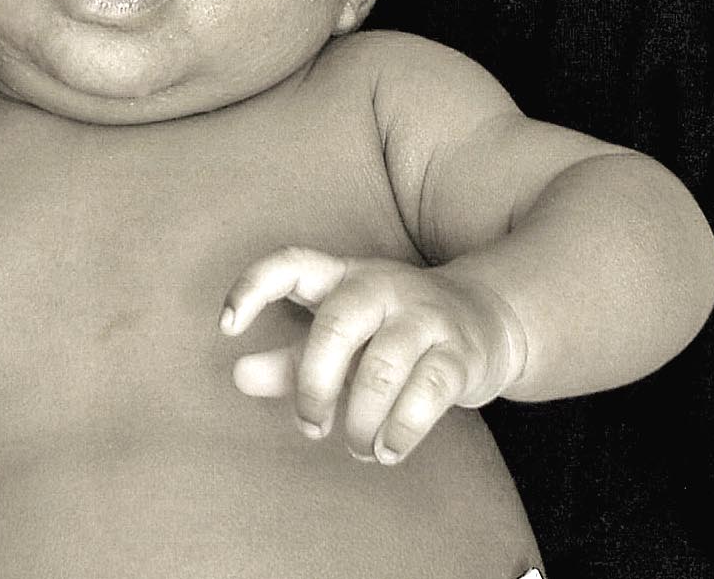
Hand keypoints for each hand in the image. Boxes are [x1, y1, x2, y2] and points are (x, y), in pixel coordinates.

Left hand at [222, 246, 527, 464]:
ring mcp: (424, 316)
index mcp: (342, 276)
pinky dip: (400, 432)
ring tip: (358, 447)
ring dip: (360, 421)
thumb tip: (237, 375)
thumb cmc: (393, 333)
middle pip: (335, 324)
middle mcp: (382, 286)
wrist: (486, 320)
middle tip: (312, 427)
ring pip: (381, 367)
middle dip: (314, 386)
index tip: (226, 328)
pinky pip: (427, 393)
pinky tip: (388, 450)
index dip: (253, 287)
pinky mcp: (459, 353)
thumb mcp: (340, 340)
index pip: (290, 264)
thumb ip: (290, 358)